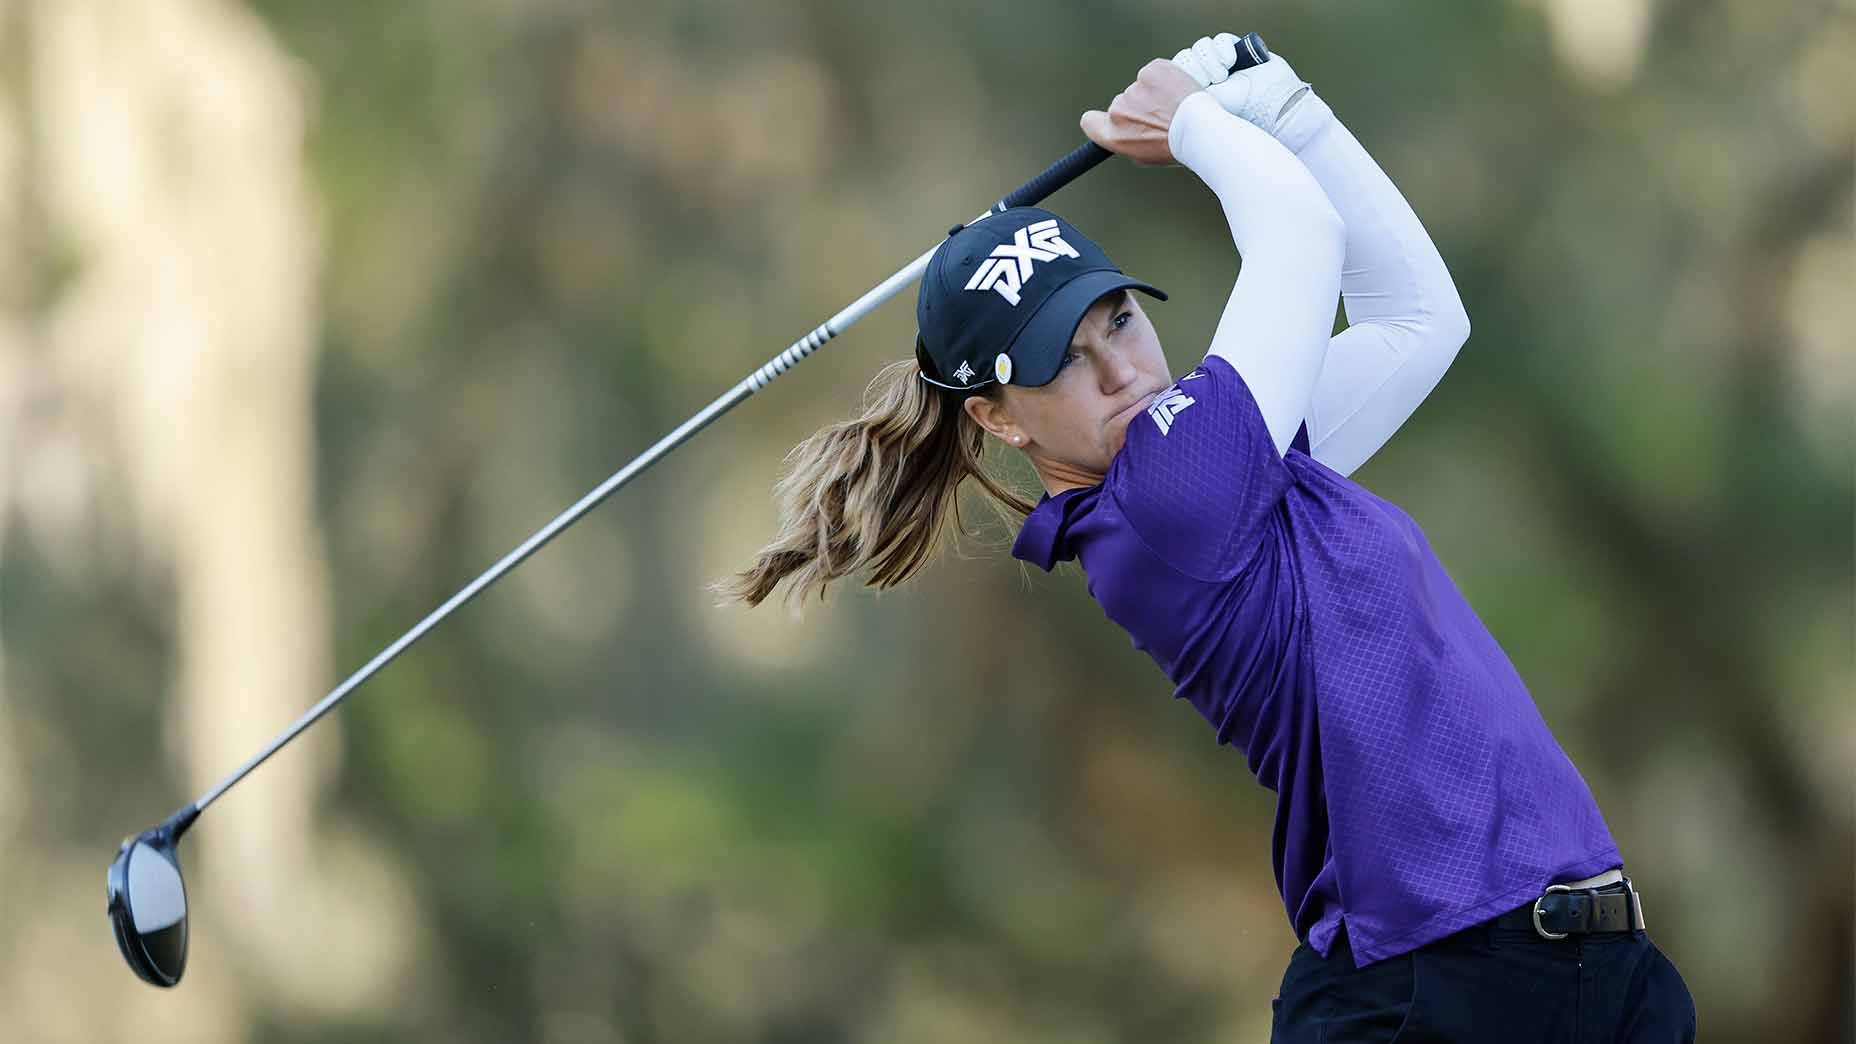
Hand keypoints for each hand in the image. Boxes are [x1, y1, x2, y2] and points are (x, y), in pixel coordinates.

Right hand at [1080, 59, 1202, 165]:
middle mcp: (1118, 111)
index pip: (1090, 122)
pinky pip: (1154, 71)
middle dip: (1139, 107)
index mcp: (1113, 135)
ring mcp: (1134, 88)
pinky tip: (1177, 91)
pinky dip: (1165, 78)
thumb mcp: (1145, 155)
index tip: (1114, 120)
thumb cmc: (1178, 146)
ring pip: (1141, 87)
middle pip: (1122, 103)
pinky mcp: (1151, 70)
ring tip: (1175, 106)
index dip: (1100, 120)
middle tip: (1163, 117)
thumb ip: (1129, 140)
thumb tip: (1127, 131)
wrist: (1200, 129)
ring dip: (1155, 92)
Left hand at [1171, 35, 1310, 136]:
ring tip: (1223, 76)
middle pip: (1185, 58)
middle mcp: (1205, 77)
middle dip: (1197, 69)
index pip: (1172, 74)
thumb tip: (1150, 97)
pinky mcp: (1238, 51)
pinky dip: (1224, 49)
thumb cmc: (1229, 118)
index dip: (1180, 78)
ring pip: (1201, 48)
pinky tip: (1232, 62)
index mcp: (1191, 93)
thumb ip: (1171, 105)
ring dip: (1211, 61)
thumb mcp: (1194, 115)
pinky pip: (1220, 40)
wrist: (1267, 111)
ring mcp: (1221, 64)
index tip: (1190, 92)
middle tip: (1210, 83)